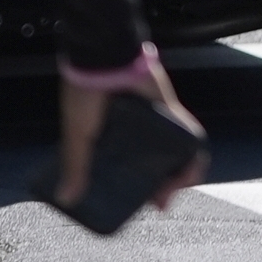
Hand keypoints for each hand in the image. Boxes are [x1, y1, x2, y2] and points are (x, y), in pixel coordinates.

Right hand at [55, 60, 204, 217]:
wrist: (105, 57)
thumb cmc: (85, 92)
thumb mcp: (77, 136)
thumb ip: (75, 166)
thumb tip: (67, 197)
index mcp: (109, 141)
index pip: (124, 171)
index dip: (131, 190)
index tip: (136, 205)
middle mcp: (132, 134)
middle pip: (153, 165)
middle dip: (161, 186)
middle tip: (161, 201)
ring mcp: (152, 122)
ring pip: (174, 153)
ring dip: (181, 172)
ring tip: (177, 186)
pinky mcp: (169, 110)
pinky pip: (187, 131)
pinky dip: (194, 149)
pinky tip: (192, 165)